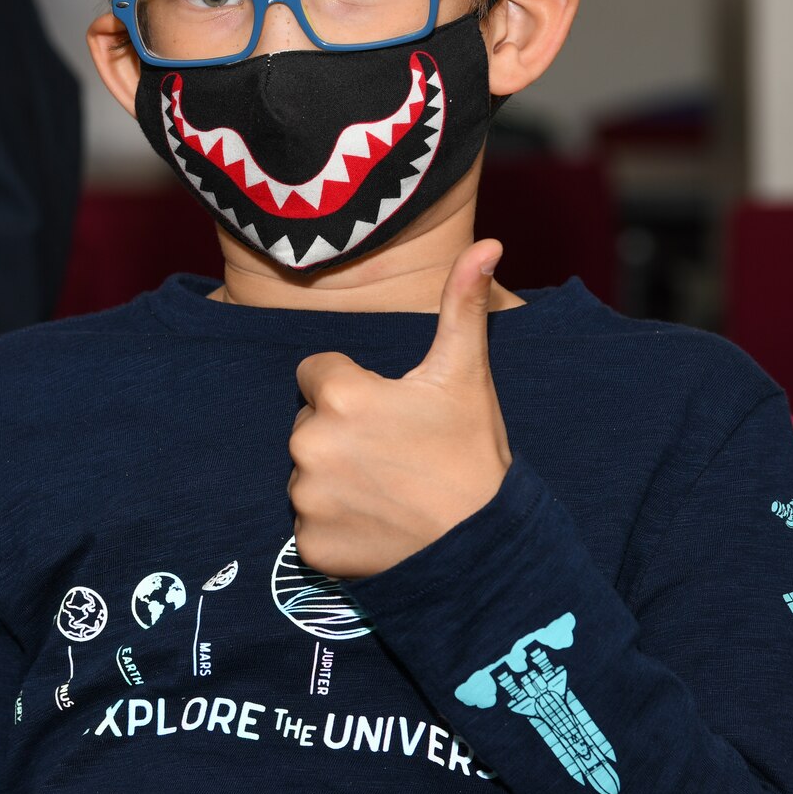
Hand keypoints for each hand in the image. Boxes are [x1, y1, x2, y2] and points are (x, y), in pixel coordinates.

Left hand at [287, 239, 510, 578]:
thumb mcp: (466, 375)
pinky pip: (308, 523)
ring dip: (334, 478)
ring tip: (387, 489)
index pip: (316, 374)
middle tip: (393, 453)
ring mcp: (305, 497)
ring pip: (306, 472)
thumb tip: (487, 243)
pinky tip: (375, 524)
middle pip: (308, 422)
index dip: (353, 388)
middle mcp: (308, 441)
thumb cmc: (472, 455)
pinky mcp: (308, 545)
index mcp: (339, 393)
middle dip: (340, 432)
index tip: (389, 410)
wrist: (485, 550)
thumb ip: (462, 304)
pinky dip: (334, 525)